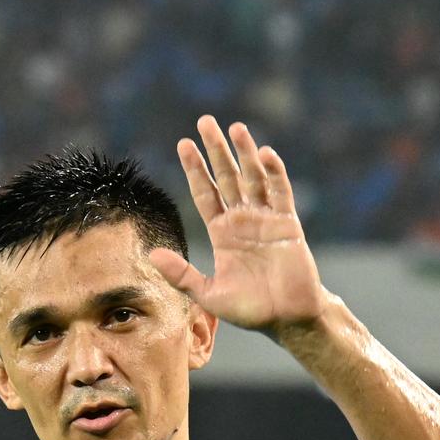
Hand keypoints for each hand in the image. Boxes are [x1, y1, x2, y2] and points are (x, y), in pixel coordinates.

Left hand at [150, 116, 327, 336]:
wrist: (287, 318)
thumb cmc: (250, 309)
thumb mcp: (208, 294)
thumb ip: (181, 274)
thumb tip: (151, 255)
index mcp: (222, 233)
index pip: (205, 192)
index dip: (195, 169)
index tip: (183, 144)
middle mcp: (242, 220)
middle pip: (227, 176)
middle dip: (216, 149)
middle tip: (205, 121)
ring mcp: (266, 219)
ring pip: (253, 178)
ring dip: (244, 153)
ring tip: (235, 127)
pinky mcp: (288, 224)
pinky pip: (280, 193)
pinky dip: (274, 173)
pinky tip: (264, 154)